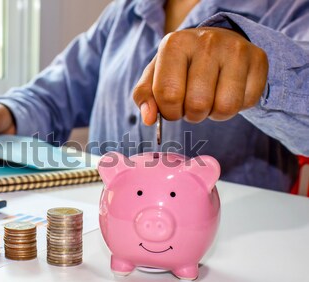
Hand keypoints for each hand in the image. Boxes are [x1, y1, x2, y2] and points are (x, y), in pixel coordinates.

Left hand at [133, 27, 268, 124]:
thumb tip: (149, 119)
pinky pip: (247, 103)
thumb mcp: (155, 76)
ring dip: (215, 114)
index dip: (169, 112)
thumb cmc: (181, 66)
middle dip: (192, 114)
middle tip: (193, 103)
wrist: (216, 44)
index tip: (172, 106)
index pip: (168, 95)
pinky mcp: (259, 59)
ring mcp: (236, 49)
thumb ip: (145, 97)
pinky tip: (229, 90)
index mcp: (174, 43)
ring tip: (210, 98)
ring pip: (225, 108)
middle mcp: (206, 41)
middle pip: (197, 104)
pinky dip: (237, 107)